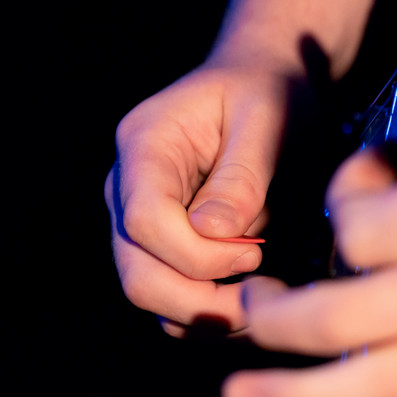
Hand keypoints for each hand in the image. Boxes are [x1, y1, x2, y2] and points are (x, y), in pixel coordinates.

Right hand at [105, 60, 294, 335]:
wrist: (264, 82)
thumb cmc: (269, 92)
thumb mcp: (269, 118)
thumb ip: (243, 176)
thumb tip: (216, 234)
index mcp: (145, 146)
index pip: (145, 222)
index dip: (198, 254)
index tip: (257, 252)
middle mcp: (127, 189)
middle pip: (138, 273)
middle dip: (201, 301)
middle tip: (263, 300)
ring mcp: (139, 221)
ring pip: (151, 294)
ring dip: (206, 315)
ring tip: (263, 303)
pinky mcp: (162, 244)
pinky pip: (170, 296)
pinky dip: (207, 312)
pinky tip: (252, 302)